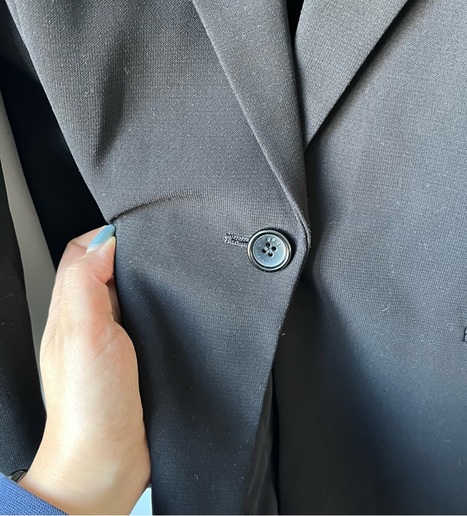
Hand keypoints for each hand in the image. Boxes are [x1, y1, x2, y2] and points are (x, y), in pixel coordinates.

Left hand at [19, 225, 150, 514]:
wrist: (107, 462)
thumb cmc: (91, 407)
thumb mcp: (84, 335)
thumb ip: (87, 284)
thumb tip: (105, 241)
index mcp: (71, 309)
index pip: (82, 253)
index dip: (108, 235)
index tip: (138, 228)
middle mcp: (88, 321)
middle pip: (104, 268)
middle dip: (128, 250)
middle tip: (157, 243)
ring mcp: (110, 340)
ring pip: (125, 292)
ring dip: (144, 278)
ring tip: (169, 269)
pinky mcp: (133, 357)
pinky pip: (144, 318)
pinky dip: (157, 306)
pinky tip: (172, 310)